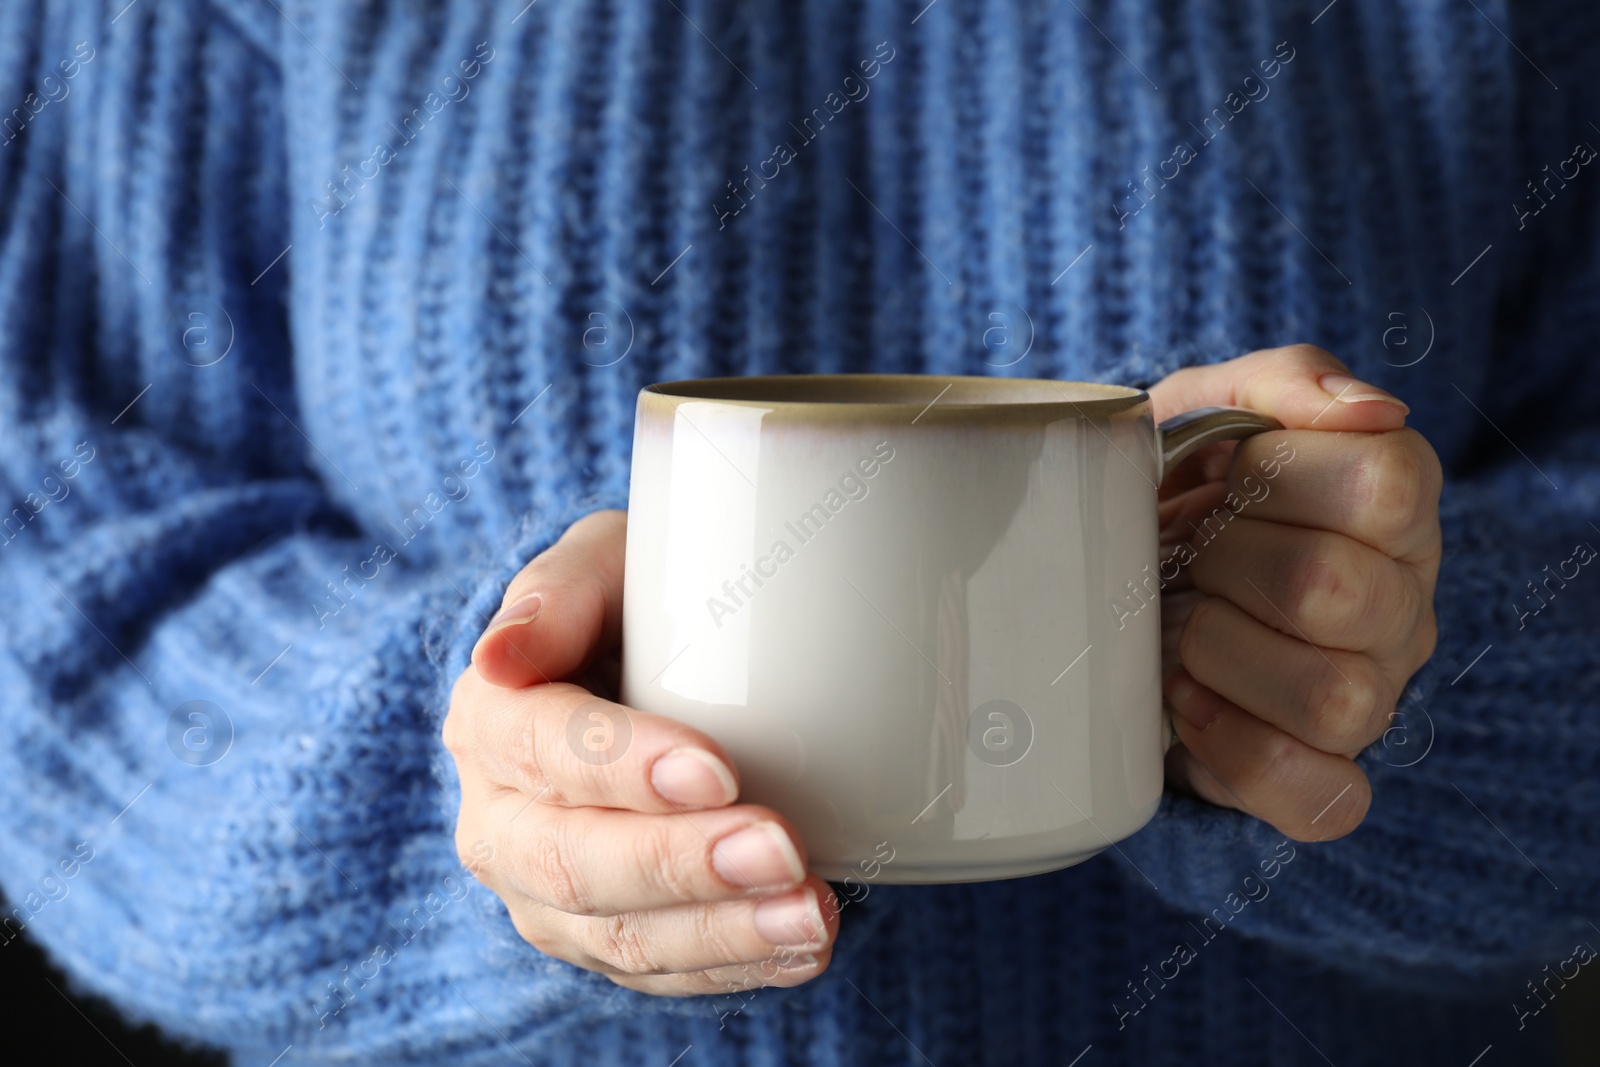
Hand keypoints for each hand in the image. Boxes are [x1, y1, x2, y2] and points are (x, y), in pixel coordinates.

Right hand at [443, 510, 839, 994]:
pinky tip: (802, 949)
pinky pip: (660, 974)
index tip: (719, 770)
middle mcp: (499, 820)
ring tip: (812, 916)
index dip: (623, 766)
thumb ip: (559, 590)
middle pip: (573, 861)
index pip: (540, 747)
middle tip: (782, 850)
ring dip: (722, 932)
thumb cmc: (631, 604)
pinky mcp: (598, 941)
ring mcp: (543, 896)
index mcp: (488, 719)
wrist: (643, 671)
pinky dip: (735, 966)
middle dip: (682, 864)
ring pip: (618, 937)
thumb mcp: (600, 564)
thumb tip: (502, 653)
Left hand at [1148, 345, 1441, 840]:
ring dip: (1221, 654)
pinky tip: (1185, 703)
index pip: (1386, 482)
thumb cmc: (1171, 495)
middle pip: (1339, 590)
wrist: (1110, 588)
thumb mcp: (1202, 410)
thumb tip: (1371, 410)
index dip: (1277, 475)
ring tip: (1178, 628)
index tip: (1218, 475)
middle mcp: (1401, 606)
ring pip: (1337, 698)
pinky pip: (1324, 799)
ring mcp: (1373, 699)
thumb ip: (1281, 382)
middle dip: (1226, 563)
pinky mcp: (1322, 780)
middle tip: (1186, 553)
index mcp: (1394, 507)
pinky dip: (1239, 752)